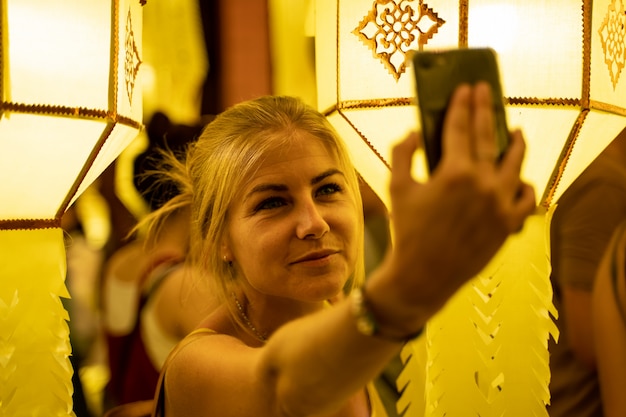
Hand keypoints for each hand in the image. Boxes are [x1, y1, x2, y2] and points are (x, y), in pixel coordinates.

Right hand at [370, 82, 535, 325]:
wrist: (424, 275)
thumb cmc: (407, 231)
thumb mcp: (397, 188)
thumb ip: (403, 153)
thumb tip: (416, 132)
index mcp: (454, 173)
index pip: (460, 128)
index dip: (462, 105)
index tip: (466, 88)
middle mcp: (483, 183)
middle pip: (488, 137)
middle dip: (485, 109)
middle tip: (485, 91)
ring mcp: (500, 204)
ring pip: (516, 163)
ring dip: (516, 143)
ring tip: (515, 131)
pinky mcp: (509, 223)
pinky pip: (526, 198)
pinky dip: (525, 185)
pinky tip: (520, 178)